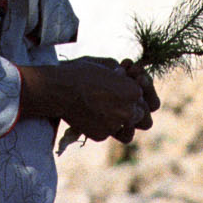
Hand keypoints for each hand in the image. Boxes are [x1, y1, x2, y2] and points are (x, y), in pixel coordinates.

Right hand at [20, 58, 154, 142]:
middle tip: (117, 102)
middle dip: (131, 109)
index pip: (142, 97)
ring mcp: (115, 125)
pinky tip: (93, 115)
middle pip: (140, 115)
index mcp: (133, 92)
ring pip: (128, 130)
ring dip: (122, 123)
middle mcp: (128, 111)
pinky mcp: (102, 135)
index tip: (121, 88)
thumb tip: (130, 85)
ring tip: (111, 114)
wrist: (60, 89)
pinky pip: (109, 133)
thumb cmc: (83, 73)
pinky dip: (103, 126)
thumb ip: (126, 79)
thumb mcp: (109, 67)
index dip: (133, 92)